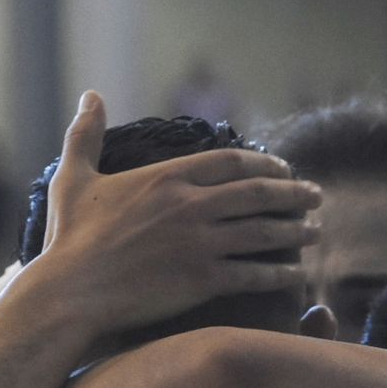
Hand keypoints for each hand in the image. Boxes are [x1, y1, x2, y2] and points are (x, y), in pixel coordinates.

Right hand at [28, 90, 321, 334]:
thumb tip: (91, 95)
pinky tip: (300, 274)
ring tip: (317, 231)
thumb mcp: (73, 177)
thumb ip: (86, 134)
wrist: (71, 292)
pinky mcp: (203, 280)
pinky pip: (255, 274)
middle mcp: (190, 205)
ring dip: (296, 231)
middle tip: (317, 196)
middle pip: (258, 193)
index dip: (265, 165)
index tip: (285, 170)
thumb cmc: (69, 238)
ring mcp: (200, 243)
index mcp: (167, 178)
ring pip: (264, 232)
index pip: (232, 162)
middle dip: (294, 194)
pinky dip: (283, 273)